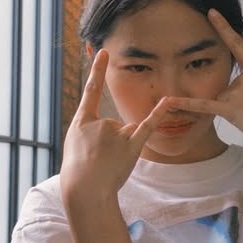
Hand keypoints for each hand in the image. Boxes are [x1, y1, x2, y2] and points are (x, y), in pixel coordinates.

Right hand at [60, 50, 173, 206]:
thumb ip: (91, 132)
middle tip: (97, 162)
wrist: (85, 190)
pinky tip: (167, 101)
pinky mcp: (133, 145)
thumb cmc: (77, 172)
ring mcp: (117, 134)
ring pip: (125, 135)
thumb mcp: (74, 146)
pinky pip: (148, 126)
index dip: (97, 70)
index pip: (91, 91)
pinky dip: (158, 113)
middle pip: (111, 127)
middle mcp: (101, 123)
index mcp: (82, 122)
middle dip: (108, 144)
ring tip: (108, 165)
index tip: (104, 52)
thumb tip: (112, 129)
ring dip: (119, 150)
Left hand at [171, 9, 242, 151]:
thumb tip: (227, 93)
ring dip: (236, 111)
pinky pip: (203, 105)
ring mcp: (237, 92)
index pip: (236, 42)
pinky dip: (186, 104)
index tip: (210, 11)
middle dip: (239, 101)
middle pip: (228, 85)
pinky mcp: (229, 109)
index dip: (223, 26)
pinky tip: (169, 102)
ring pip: (223, 99)